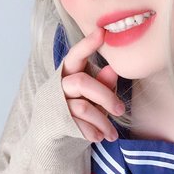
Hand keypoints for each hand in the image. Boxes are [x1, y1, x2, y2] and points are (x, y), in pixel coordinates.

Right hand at [61, 28, 124, 142]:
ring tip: (112, 133)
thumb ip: (102, 85)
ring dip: (103, 121)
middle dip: (105, 96)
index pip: (75, 55)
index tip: (102, 32)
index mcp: (68, 74)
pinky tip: (100, 137)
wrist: (52, 141)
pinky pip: (78, 125)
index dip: (87, 44)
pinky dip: (93, 132)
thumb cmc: (77, 113)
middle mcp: (58, 85)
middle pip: (82, 82)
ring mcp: (54, 104)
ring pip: (83, 107)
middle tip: (120, 110)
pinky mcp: (54, 122)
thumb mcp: (93, 98)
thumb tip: (114, 70)